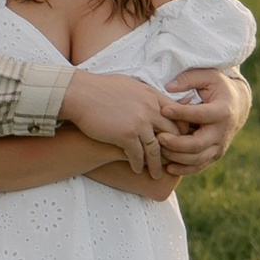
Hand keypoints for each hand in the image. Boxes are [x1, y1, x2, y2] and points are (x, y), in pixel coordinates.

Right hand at [54, 70, 173, 173]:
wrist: (79, 93)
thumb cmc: (100, 88)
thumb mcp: (129, 84)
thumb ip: (145, 94)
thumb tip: (153, 98)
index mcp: (152, 95)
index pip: (177, 115)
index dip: (180, 130)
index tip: (178, 141)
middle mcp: (150, 108)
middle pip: (171, 133)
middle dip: (174, 149)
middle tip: (172, 161)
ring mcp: (139, 122)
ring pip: (155, 149)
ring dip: (156, 164)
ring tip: (155, 174)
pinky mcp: (126, 135)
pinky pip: (138, 155)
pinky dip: (137, 164)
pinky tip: (136, 169)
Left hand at [153, 64, 249, 168]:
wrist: (237, 106)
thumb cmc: (218, 87)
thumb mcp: (208, 76)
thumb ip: (189, 78)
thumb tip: (169, 87)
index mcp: (222, 111)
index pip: (200, 114)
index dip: (181, 113)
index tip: (163, 109)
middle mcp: (222, 132)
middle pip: (198, 144)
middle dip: (177, 143)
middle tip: (158, 137)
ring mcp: (219, 146)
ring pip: (197, 159)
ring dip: (177, 157)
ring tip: (158, 149)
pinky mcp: (214, 155)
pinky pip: (199, 167)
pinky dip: (183, 169)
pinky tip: (168, 166)